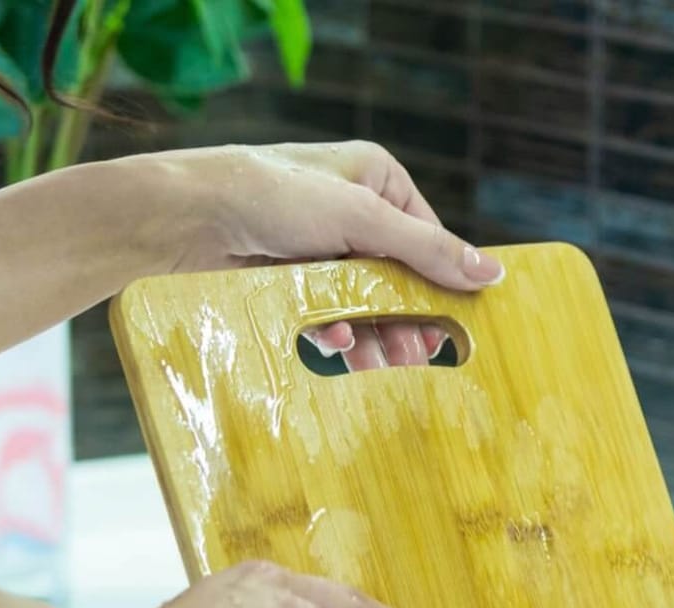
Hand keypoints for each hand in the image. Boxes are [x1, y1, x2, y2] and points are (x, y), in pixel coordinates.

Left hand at [110, 141, 503, 371]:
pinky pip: (328, 310)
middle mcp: (351, 208)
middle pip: (399, 272)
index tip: (460, 327)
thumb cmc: (270, 195)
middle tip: (421, 356)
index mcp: (377, 178)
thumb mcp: (359, 218)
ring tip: (385, 363)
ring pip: (364, 297)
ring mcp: (319, 244)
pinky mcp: (289, 275)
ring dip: (376, 331)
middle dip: (409, 314)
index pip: (429, 237)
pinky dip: (337, 330)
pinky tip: (338, 344)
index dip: (444, 282)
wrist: (181, 217)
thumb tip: (491, 273)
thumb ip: (425, 249)